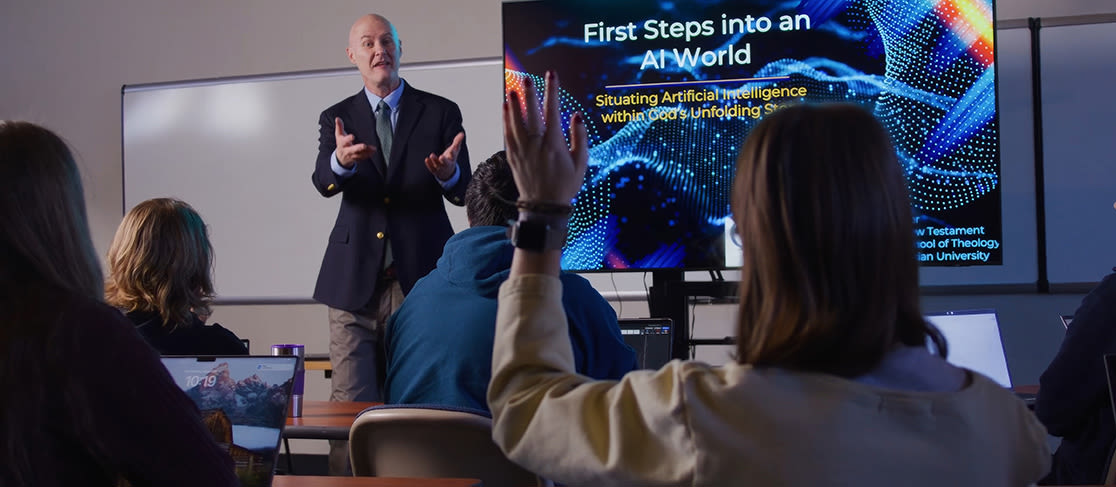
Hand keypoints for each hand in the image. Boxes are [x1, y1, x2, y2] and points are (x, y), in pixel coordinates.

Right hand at [334, 117, 373, 167]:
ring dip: (366, 152)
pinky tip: (373, 151)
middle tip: (364, 145)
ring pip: (359, 154)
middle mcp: (347, 150)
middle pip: (352, 150)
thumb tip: (337, 118)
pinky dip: (368, 155)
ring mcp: (352, 155)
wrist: (341, 158)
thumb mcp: (338, 135)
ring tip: (373, 148)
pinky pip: (363, 157)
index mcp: (342, 143)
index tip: (352, 136)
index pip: (344, 141)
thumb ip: (339, 127)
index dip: (348, 139)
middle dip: (358, 148)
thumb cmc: (341, 144)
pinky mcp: (356, 159)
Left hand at [424, 132, 464, 180]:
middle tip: (441, 157)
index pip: (453, 156)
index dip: (452, 153)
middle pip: (446, 163)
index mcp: (452, 159)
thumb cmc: (451, 158)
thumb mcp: (455, 150)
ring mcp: (440, 168)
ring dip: (434, 160)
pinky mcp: (435, 170)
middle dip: (444, 160)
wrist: (448, 172)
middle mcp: (447, 164)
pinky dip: (429, 164)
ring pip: (438, 165)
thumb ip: (458, 142)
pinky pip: (432, 168)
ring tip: (432, 155)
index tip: (452, 150)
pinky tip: (426, 159)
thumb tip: (462, 133)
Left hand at [503, 71, 587, 205]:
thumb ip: (580, 138)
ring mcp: (522, 150)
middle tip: (526, 78)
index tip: (551, 76)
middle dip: (529, 94)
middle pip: (531, 113)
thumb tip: (577, 116)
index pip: (553, 111)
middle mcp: (536, 145)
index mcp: (554, 144)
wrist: (544, 207)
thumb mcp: (580, 163)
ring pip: (515, 122)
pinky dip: (506, 120)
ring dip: (513, 104)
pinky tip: (505, 109)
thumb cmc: (565, 185)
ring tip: (512, 89)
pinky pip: (507, 134)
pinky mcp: (513, 157)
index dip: (552, 91)